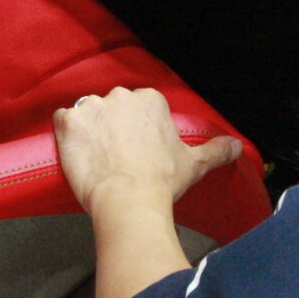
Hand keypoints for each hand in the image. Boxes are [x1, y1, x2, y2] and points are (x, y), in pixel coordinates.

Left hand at [53, 87, 241, 215]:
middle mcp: (120, 96)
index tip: (136, 148)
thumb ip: (216, 150)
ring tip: (95, 157)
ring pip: (86, 112)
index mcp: (150, 100)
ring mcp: (91, 107)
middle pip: (111, 107)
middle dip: (111, 126)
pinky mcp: (68, 122)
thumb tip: (237, 146)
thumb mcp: (194, 164)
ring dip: (88, 129)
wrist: (129, 201)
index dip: (134, 129)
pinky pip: (61, 121)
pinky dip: (65, 135)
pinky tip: (75, 153)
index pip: (137, 107)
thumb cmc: (162, 182)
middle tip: (116, 155)